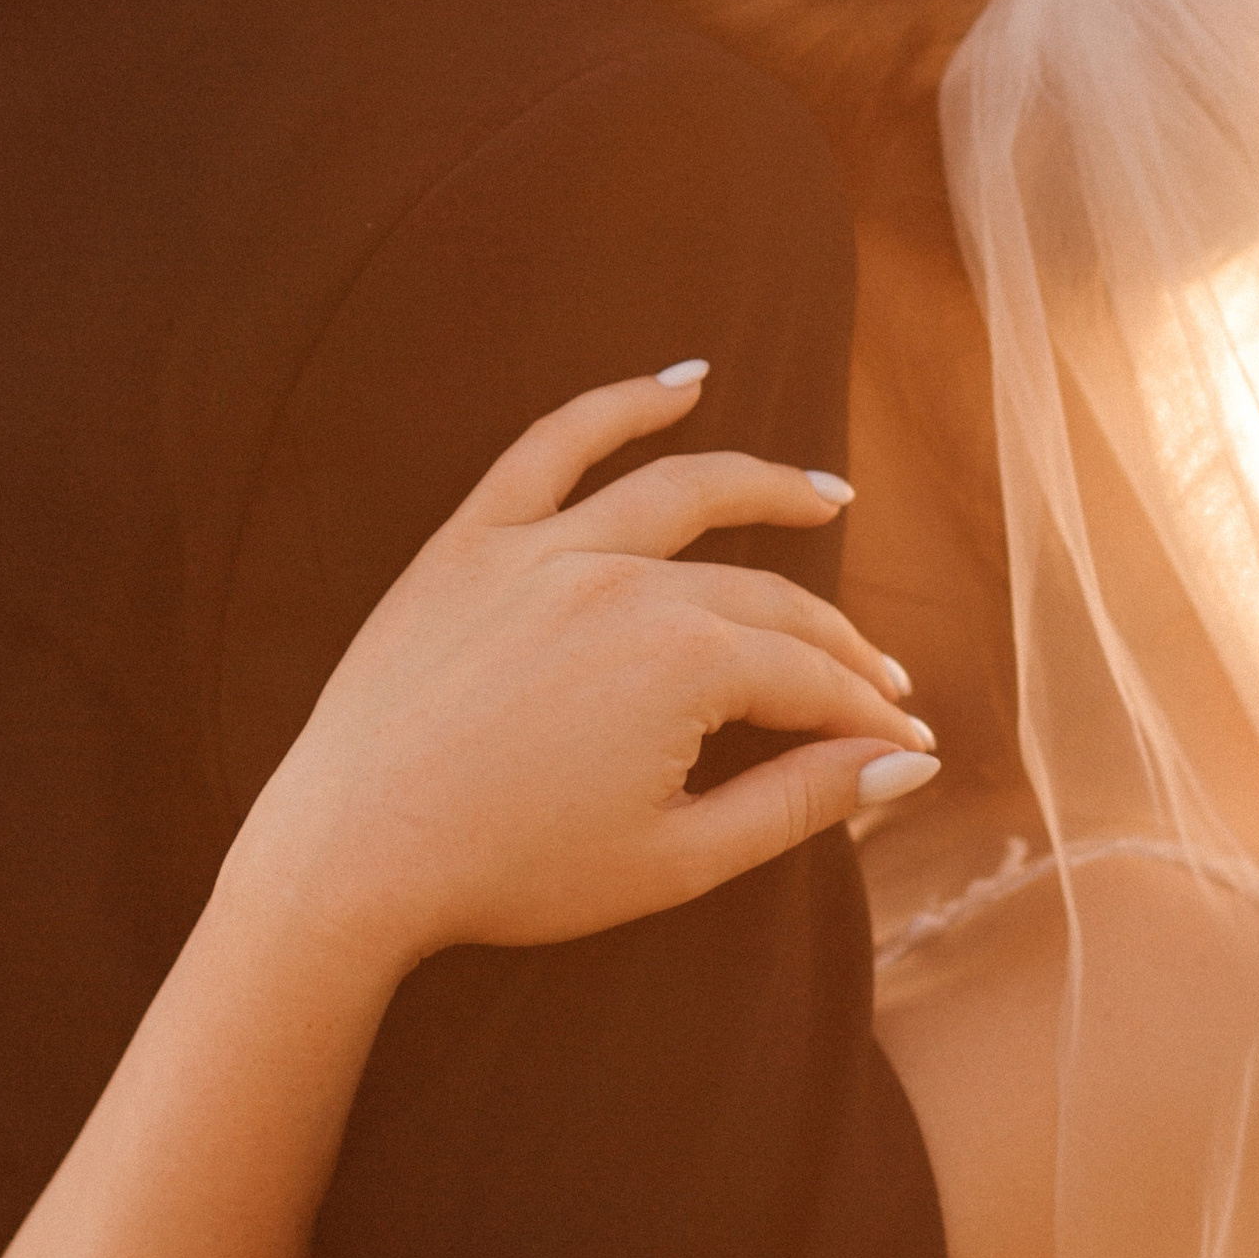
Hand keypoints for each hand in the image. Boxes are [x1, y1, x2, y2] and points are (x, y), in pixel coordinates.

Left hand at [219, 367, 937, 969]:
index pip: (811, 679)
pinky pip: (552, 447)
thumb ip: (802, 801)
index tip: (904, 743)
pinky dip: (620, 406)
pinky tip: (683, 384)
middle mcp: (624, 582)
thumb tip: (909, 762)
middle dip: (835, 645)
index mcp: (684, 662)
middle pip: (765, 600)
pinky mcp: (469, 542)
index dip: (866, 716)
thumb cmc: (511, 873)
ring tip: (826, 498)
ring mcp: (543, 551)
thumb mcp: (679, 859)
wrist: (348, 858)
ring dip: (768, 488)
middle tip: (877, 682)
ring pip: (682, 496)